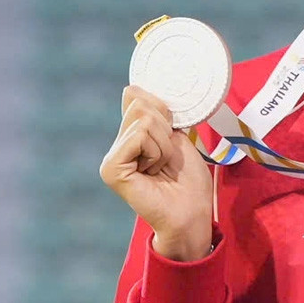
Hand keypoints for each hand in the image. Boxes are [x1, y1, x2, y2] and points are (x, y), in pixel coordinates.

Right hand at [100, 86, 212, 260]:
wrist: (192, 213)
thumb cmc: (189, 182)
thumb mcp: (176, 139)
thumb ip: (156, 116)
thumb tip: (130, 88)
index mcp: (131, 139)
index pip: (138, 100)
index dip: (163, 112)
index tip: (172, 136)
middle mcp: (117, 147)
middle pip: (141, 107)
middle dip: (166, 130)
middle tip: (168, 158)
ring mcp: (111, 158)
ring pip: (144, 120)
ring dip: (164, 144)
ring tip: (162, 167)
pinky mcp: (111, 168)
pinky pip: (139, 136)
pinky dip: (157, 151)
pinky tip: (154, 171)